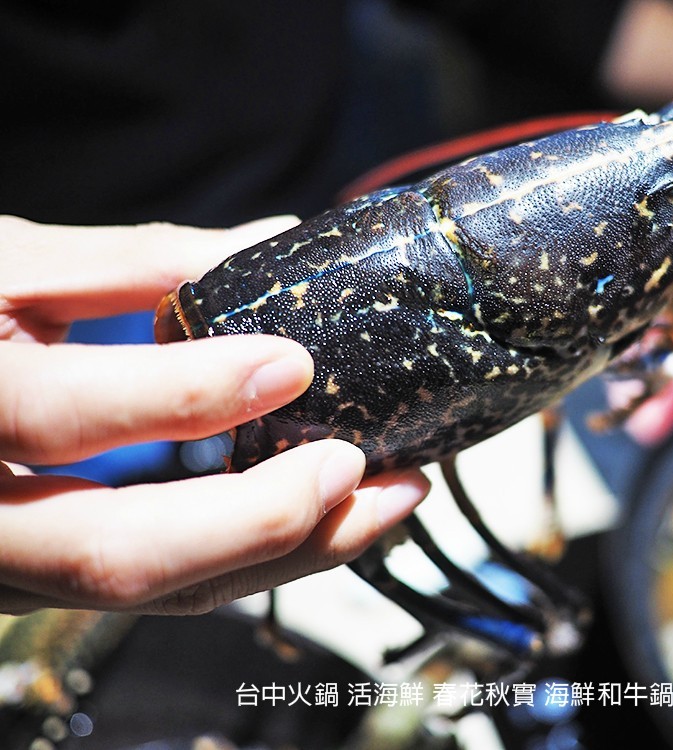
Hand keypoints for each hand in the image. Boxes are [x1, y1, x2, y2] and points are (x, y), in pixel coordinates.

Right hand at [0, 215, 428, 615]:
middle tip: (367, 471)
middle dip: (264, 520)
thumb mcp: (0, 267)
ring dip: (291, 553)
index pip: (58, 416)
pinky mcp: (59, 578)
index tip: (290, 362)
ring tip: (386, 499)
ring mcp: (17, 565)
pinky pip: (168, 585)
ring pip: (159, 591)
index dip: (183, 392)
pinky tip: (327, 513)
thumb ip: (127, 264)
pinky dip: (257, 555)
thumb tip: (266, 243)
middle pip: (120, 554)